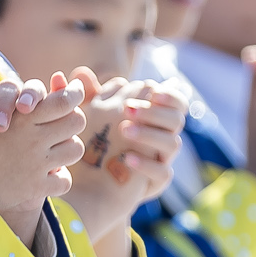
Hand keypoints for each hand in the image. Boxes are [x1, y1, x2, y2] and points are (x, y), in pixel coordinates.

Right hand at [0, 71, 87, 243]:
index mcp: (21, 118)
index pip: (64, 100)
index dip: (75, 91)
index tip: (76, 88)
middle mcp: (35, 140)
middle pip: (76, 121)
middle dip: (72, 117)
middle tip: (64, 118)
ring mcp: (38, 166)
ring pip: (75, 150)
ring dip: (68, 146)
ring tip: (57, 146)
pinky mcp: (36, 188)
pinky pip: (64, 181)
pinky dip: (59, 177)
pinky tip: (49, 173)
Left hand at [55, 72, 186, 239]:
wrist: (90, 183)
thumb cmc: (95, 140)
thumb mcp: (90, 116)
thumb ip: (88, 94)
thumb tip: (79, 73)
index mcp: (154, 116)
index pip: (174, 100)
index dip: (168, 94)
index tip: (151, 91)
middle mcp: (162, 136)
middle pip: (176, 119)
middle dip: (154, 111)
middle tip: (127, 108)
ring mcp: (161, 159)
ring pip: (172, 144)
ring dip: (149, 134)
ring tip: (124, 130)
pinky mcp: (156, 181)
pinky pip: (163, 173)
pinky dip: (146, 164)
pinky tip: (126, 157)